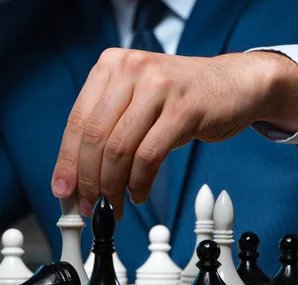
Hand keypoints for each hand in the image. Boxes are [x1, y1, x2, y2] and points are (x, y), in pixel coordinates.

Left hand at [52, 49, 297, 218]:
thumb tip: (78, 178)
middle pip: (96, 138)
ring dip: (113, 187)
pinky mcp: (184, 108)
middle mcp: (131, 70)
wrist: (233, 84)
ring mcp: (159, 87)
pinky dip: (139, 183)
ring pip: (120, 149)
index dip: (67, 162)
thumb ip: (108, 130)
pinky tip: (138, 194)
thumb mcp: (137, 102)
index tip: (63, 191)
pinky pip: (149, 156)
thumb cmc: (181, 99)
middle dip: (89, 180)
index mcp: (111, 65)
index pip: (77, 121)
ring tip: (115, 205)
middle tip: (90, 205)